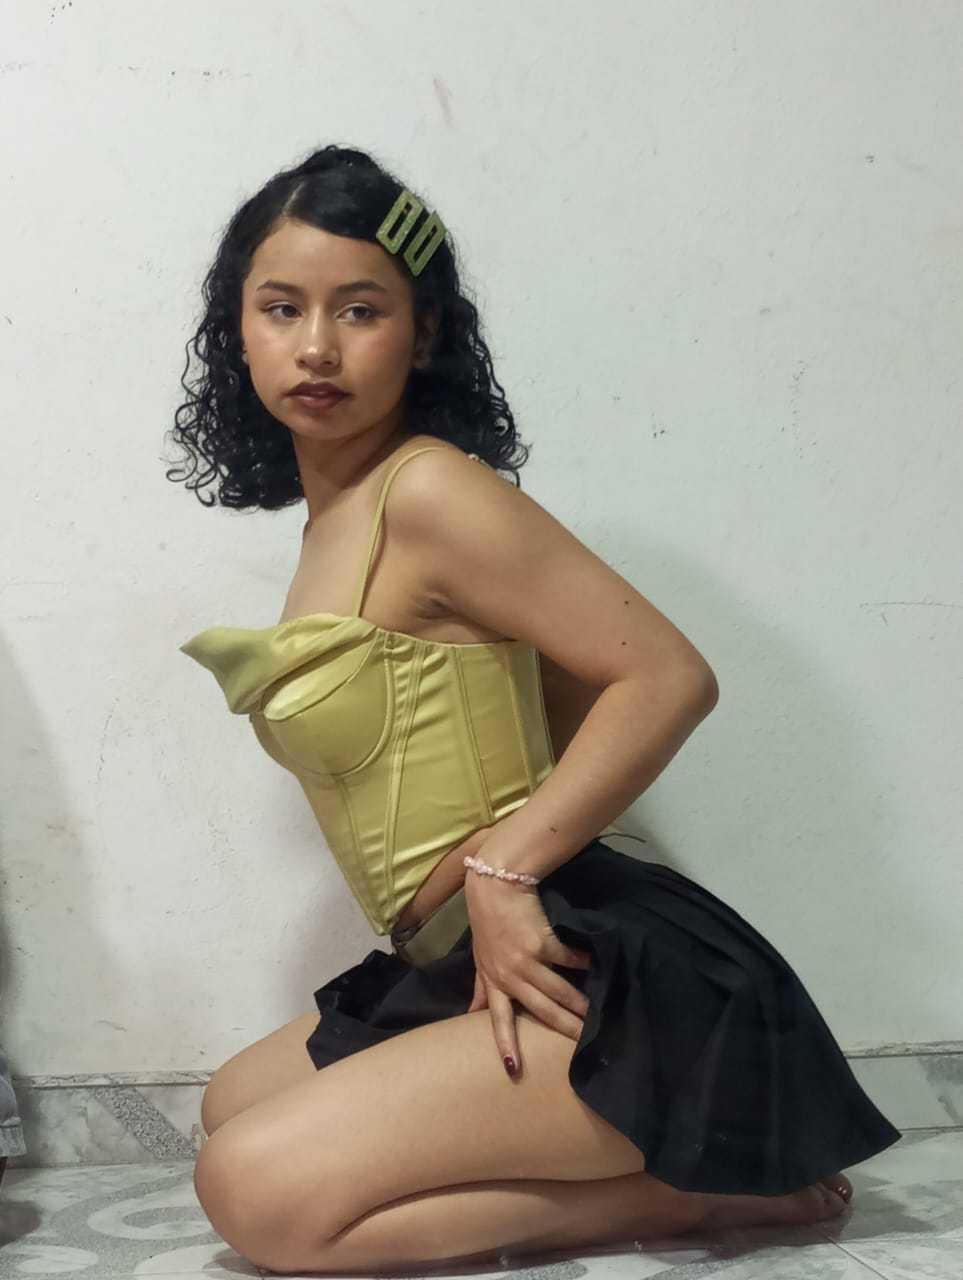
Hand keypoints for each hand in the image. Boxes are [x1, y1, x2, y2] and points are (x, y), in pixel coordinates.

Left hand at [463, 869, 591, 1077]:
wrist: (494, 887)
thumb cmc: (488, 925)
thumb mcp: (480, 959)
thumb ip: (479, 988)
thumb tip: (469, 1013)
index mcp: (494, 982)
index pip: (499, 1019)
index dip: (507, 1044)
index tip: (514, 1069)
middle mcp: (510, 976)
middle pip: (540, 1009)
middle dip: (563, 1027)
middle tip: (582, 1042)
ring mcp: (526, 961)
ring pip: (557, 991)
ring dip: (578, 1004)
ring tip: (595, 1014)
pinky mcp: (542, 943)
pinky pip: (568, 959)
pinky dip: (582, 961)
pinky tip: (594, 963)